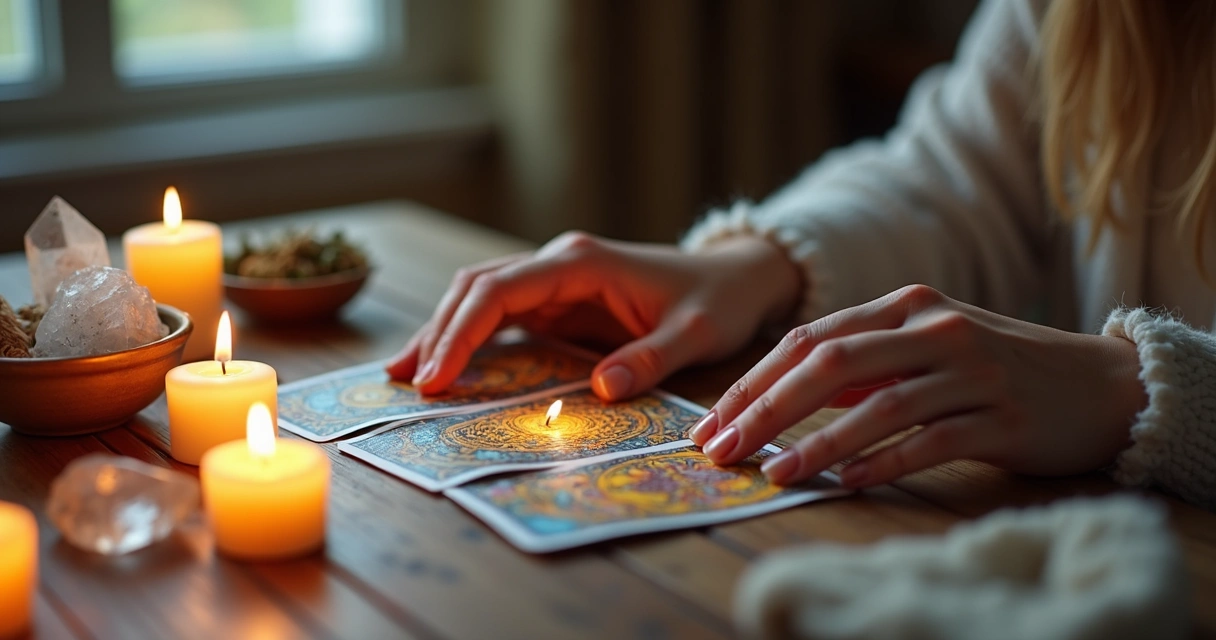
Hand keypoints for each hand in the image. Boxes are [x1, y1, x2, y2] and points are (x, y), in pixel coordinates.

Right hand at [387, 232, 800, 399]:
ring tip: (404, 375)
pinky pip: (500, 315)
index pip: (500, 290)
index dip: (462, 331)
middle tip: (408, 384)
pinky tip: (444, 366)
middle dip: (438, 332)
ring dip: (443, 332)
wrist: (737, 278)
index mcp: (581, 262)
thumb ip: (650, 359)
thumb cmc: (718, 302)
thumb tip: (600, 390)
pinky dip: (468, 337)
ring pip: (479, 296)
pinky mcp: (558, 301)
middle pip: (476, 288)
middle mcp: (558, 263)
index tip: (438, 376)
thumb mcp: (696, 335)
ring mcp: (554, 280)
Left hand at [688, 285, 1146, 486]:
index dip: (754, 382)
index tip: (712, 422)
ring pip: (879, 406)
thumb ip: (862, 360)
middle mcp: (934, 329)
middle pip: (831, 364)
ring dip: (818, 442)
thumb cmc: (996, 366)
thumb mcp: (925, 346)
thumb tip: (783, 394)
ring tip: (775, 473)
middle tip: (723, 449)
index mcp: (905, 305)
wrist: (1100, 383)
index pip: (808, 339)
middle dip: (767, 409)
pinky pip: (930, 441)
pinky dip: (883, 462)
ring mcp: (971, 372)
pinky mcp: (1002, 418)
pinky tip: (846, 482)